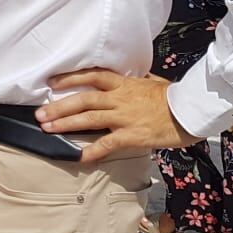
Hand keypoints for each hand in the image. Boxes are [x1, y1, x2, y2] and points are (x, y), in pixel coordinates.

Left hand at [35, 68, 201, 163]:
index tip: (51, 82)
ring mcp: (124, 117)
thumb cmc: (173, 97)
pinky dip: (91, 150)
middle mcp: (120, 98)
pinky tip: (78, 156)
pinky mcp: (132, 135)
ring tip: (48, 128)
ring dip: (66, 124)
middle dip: (59, 107)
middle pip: (83, 99)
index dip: (69, 78)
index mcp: (123, 84)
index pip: (91, 76)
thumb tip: (130, 77)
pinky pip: (107, 143)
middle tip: (39, 114)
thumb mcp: (152, 82)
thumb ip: (135, 81)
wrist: (192, 111)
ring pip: (89, 119)